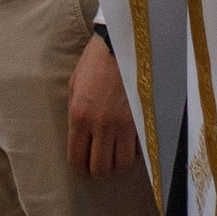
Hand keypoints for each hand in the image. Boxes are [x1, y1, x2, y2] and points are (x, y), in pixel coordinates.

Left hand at [68, 31, 138, 179]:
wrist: (121, 45)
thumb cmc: (94, 63)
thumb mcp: (74, 87)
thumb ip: (75, 116)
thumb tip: (79, 139)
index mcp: (80, 117)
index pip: (78, 159)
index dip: (79, 169)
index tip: (82, 167)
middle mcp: (102, 125)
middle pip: (101, 168)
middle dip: (98, 170)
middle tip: (98, 163)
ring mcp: (125, 124)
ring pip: (123, 163)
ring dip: (117, 162)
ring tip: (114, 154)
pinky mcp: (142, 119)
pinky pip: (139, 149)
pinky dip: (134, 150)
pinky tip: (129, 141)